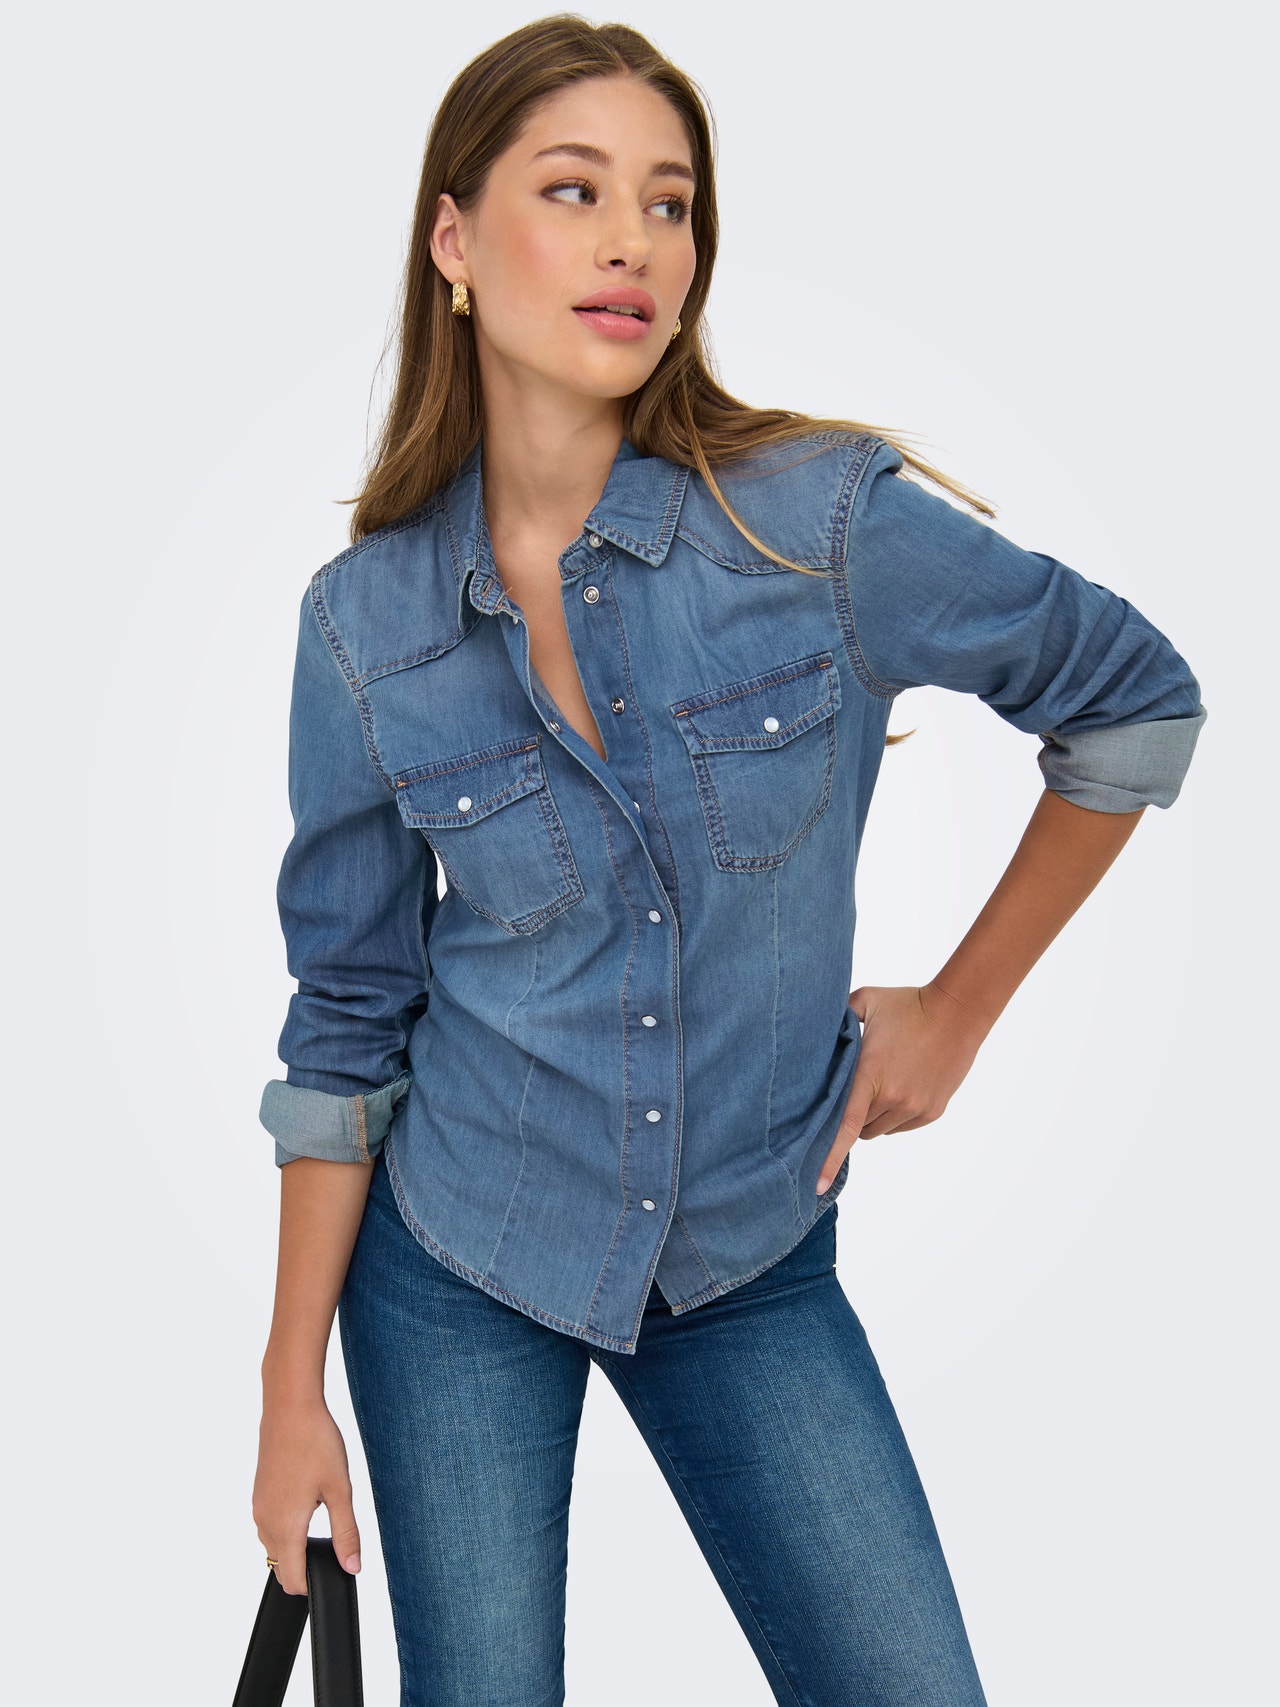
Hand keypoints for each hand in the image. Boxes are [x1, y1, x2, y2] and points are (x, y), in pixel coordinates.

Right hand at [253, 1395, 361, 1596]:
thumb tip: (352, 1567)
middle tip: (334, 1545)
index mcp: (285, 1527)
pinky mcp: (258, 1494)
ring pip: (274, 1546)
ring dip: (295, 1546)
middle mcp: (265, 1522)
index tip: (333, 1575)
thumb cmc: (316, 1443)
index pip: (292, 1580)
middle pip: (281, 1566)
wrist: (290, 1408)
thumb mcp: (340, 1490)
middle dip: (304, 1567)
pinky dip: (286, 1528)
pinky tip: (307, 1503)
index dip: (313, 1585)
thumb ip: (346, 1533)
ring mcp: (258, 1508)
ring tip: (322, 1520)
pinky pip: (269, 1526)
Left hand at [816, 981, 987, 1192]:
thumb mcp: (866, 1001)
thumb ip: (837, 1017)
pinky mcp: (931, 1112)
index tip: (816, 1185)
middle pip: (859, 1127)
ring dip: (874, 1116)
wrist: (958, 1012)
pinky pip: (902, 1126)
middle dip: (852, 1114)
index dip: (829, 1158)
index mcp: (870, 1074)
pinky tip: (902, 1086)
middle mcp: (893, 1097)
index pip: (844, 1126)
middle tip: (856, 1087)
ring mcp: (915, 1107)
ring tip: (883, 1081)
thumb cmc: (908, 1004)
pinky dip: (895, 1115)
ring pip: (880, 1130)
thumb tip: (816, 1028)